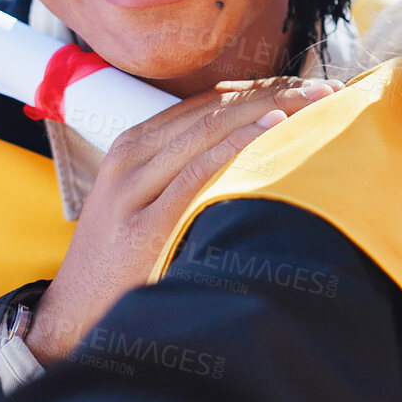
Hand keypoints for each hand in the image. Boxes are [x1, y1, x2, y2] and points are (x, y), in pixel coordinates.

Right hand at [24, 77, 340, 362]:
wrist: (72, 315)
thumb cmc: (123, 256)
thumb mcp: (145, 198)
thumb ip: (185, 167)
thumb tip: (257, 143)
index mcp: (135, 144)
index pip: (210, 101)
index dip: (264, 87)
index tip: (311, 86)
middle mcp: (131, 156)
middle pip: (216, 109)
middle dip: (278, 92)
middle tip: (329, 91)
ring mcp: (133, 190)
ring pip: (210, 130)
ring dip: (271, 108)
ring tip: (317, 101)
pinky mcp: (142, 226)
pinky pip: (197, 174)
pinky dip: (237, 146)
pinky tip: (274, 129)